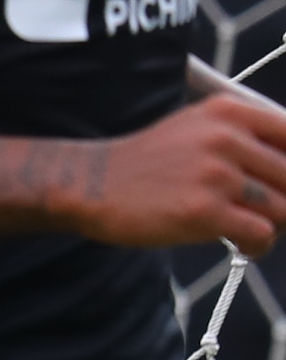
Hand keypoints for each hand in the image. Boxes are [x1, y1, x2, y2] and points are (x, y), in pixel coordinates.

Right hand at [88, 84, 285, 251]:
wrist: (93, 185)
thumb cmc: (147, 163)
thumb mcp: (196, 128)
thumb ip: (244, 136)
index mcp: (229, 113)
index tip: (280, 184)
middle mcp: (227, 138)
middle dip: (284, 201)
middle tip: (265, 214)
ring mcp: (216, 176)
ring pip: (283, 207)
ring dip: (274, 226)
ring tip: (251, 232)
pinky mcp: (205, 212)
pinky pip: (261, 234)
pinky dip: (259, 246)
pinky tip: (242, 246)